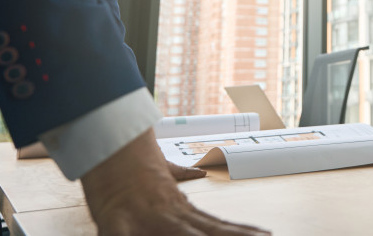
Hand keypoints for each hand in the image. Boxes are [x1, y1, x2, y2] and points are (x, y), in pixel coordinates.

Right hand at [81, 129, 268, 234]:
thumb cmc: (131, 167)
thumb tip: (199, 172)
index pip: (217, 224)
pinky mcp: (115, 222)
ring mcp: (147, 217)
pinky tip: (149, 228)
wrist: (107, 145)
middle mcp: (171, 213)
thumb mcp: (161, 173)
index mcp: (180, 208)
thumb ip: (181, 175)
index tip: (265, 234)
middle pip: (211, 230)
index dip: (241, 231)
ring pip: (183, 233)